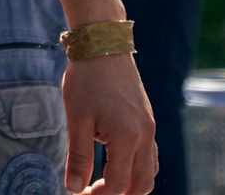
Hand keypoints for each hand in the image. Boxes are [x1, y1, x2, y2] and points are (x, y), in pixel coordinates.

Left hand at [64, 51, 157, 193]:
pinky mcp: (148, 120)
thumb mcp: (77, 117)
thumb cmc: (86, 79)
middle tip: (93, 192)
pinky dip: (137, 167)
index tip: (79, 194)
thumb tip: (74, 188)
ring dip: (131, 184)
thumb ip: (78, 156)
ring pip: (149, 172)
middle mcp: (145, 136)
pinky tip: (116, 162)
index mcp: (128, 137)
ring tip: (104, 183)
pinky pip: (150, 155)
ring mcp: (150, 128)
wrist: (103, 44)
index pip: (118, 185)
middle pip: (141, 185)